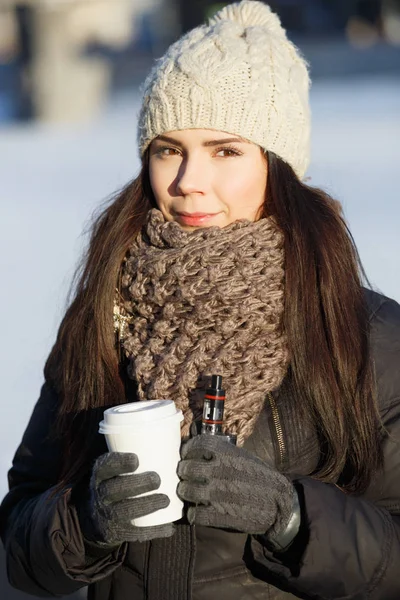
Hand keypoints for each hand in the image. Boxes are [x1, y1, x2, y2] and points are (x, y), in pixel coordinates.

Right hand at [80, 452, 173, 544]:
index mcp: (101, 474)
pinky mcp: (115, 532)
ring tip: (166, 499)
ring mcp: (106, 515)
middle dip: (137, 484)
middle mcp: (99, 493)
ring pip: (123, 511)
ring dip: (146, 505)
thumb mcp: (118, 468)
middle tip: (157, 479)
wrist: (98, 516)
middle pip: (114, 489)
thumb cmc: (119, 481)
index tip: (136, 459)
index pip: (104, 466)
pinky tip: (169, 527)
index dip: (119, 463)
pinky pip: (133, 533)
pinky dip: (152, 531)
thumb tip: (175, 444)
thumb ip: (138, 456)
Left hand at [177, 435, 294, 539]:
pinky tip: (195, 511)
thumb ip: (222, 452)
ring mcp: (220, 494)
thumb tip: (198, 448)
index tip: (186, 454)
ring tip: (187, 491)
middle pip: (187, 468)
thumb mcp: (243, 456)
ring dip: (184, 491)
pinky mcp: (221, 515)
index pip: (197, 444)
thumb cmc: (259, 477)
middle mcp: (221, 471)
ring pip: (187, 491)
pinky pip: (195, 514)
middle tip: (185, 474)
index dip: (188, 449)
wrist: (278, 504)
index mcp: (228, 454)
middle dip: (183, 471)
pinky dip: (192, 513)